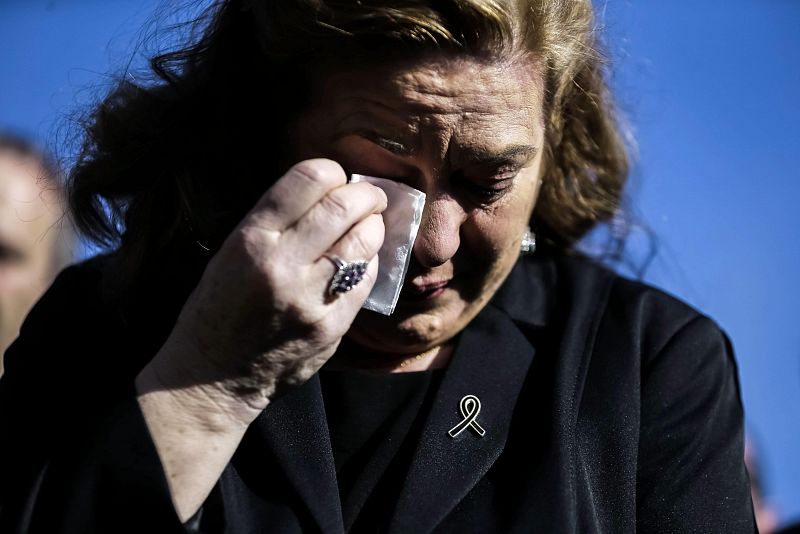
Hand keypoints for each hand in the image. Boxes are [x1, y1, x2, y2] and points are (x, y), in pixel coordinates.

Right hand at [144, 158, 386, 421]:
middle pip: (344, 207)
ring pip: (364, 242)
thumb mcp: (232, 251)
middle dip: (366, 194)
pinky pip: (366, 280)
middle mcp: (282, 264)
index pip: (307, 179)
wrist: (212, 376)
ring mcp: (310, 298)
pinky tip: (362, 259)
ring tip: (370, 224)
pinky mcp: (331, 326)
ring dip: (374, 226)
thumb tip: (328, 191)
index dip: (333, 171)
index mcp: (252, 238)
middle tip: (370, 196)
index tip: (338, 178)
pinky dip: (371, 261)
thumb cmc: (219, 307)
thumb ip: (277, 221)